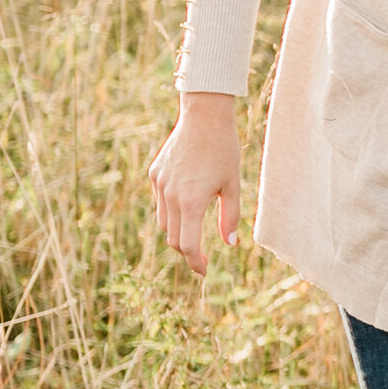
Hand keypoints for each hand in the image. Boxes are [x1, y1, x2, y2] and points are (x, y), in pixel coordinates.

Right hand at [150, 95, 243, 275]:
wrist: (204, 117)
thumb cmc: (224, 150)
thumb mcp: (232, 185)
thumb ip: (230, 217)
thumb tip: (230, 244)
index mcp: (191, 201)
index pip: (187, 245)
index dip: (195, 262)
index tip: (204, 271)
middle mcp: (170, 195)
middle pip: (173, 238)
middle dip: (187, 251)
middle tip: (201, 257)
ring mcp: (159, 184)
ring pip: (164, 222)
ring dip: (177, 232)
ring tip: (194, 232)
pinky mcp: (155, 174)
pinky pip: (161, 202)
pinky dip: (171, 211)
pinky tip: (187, 203)